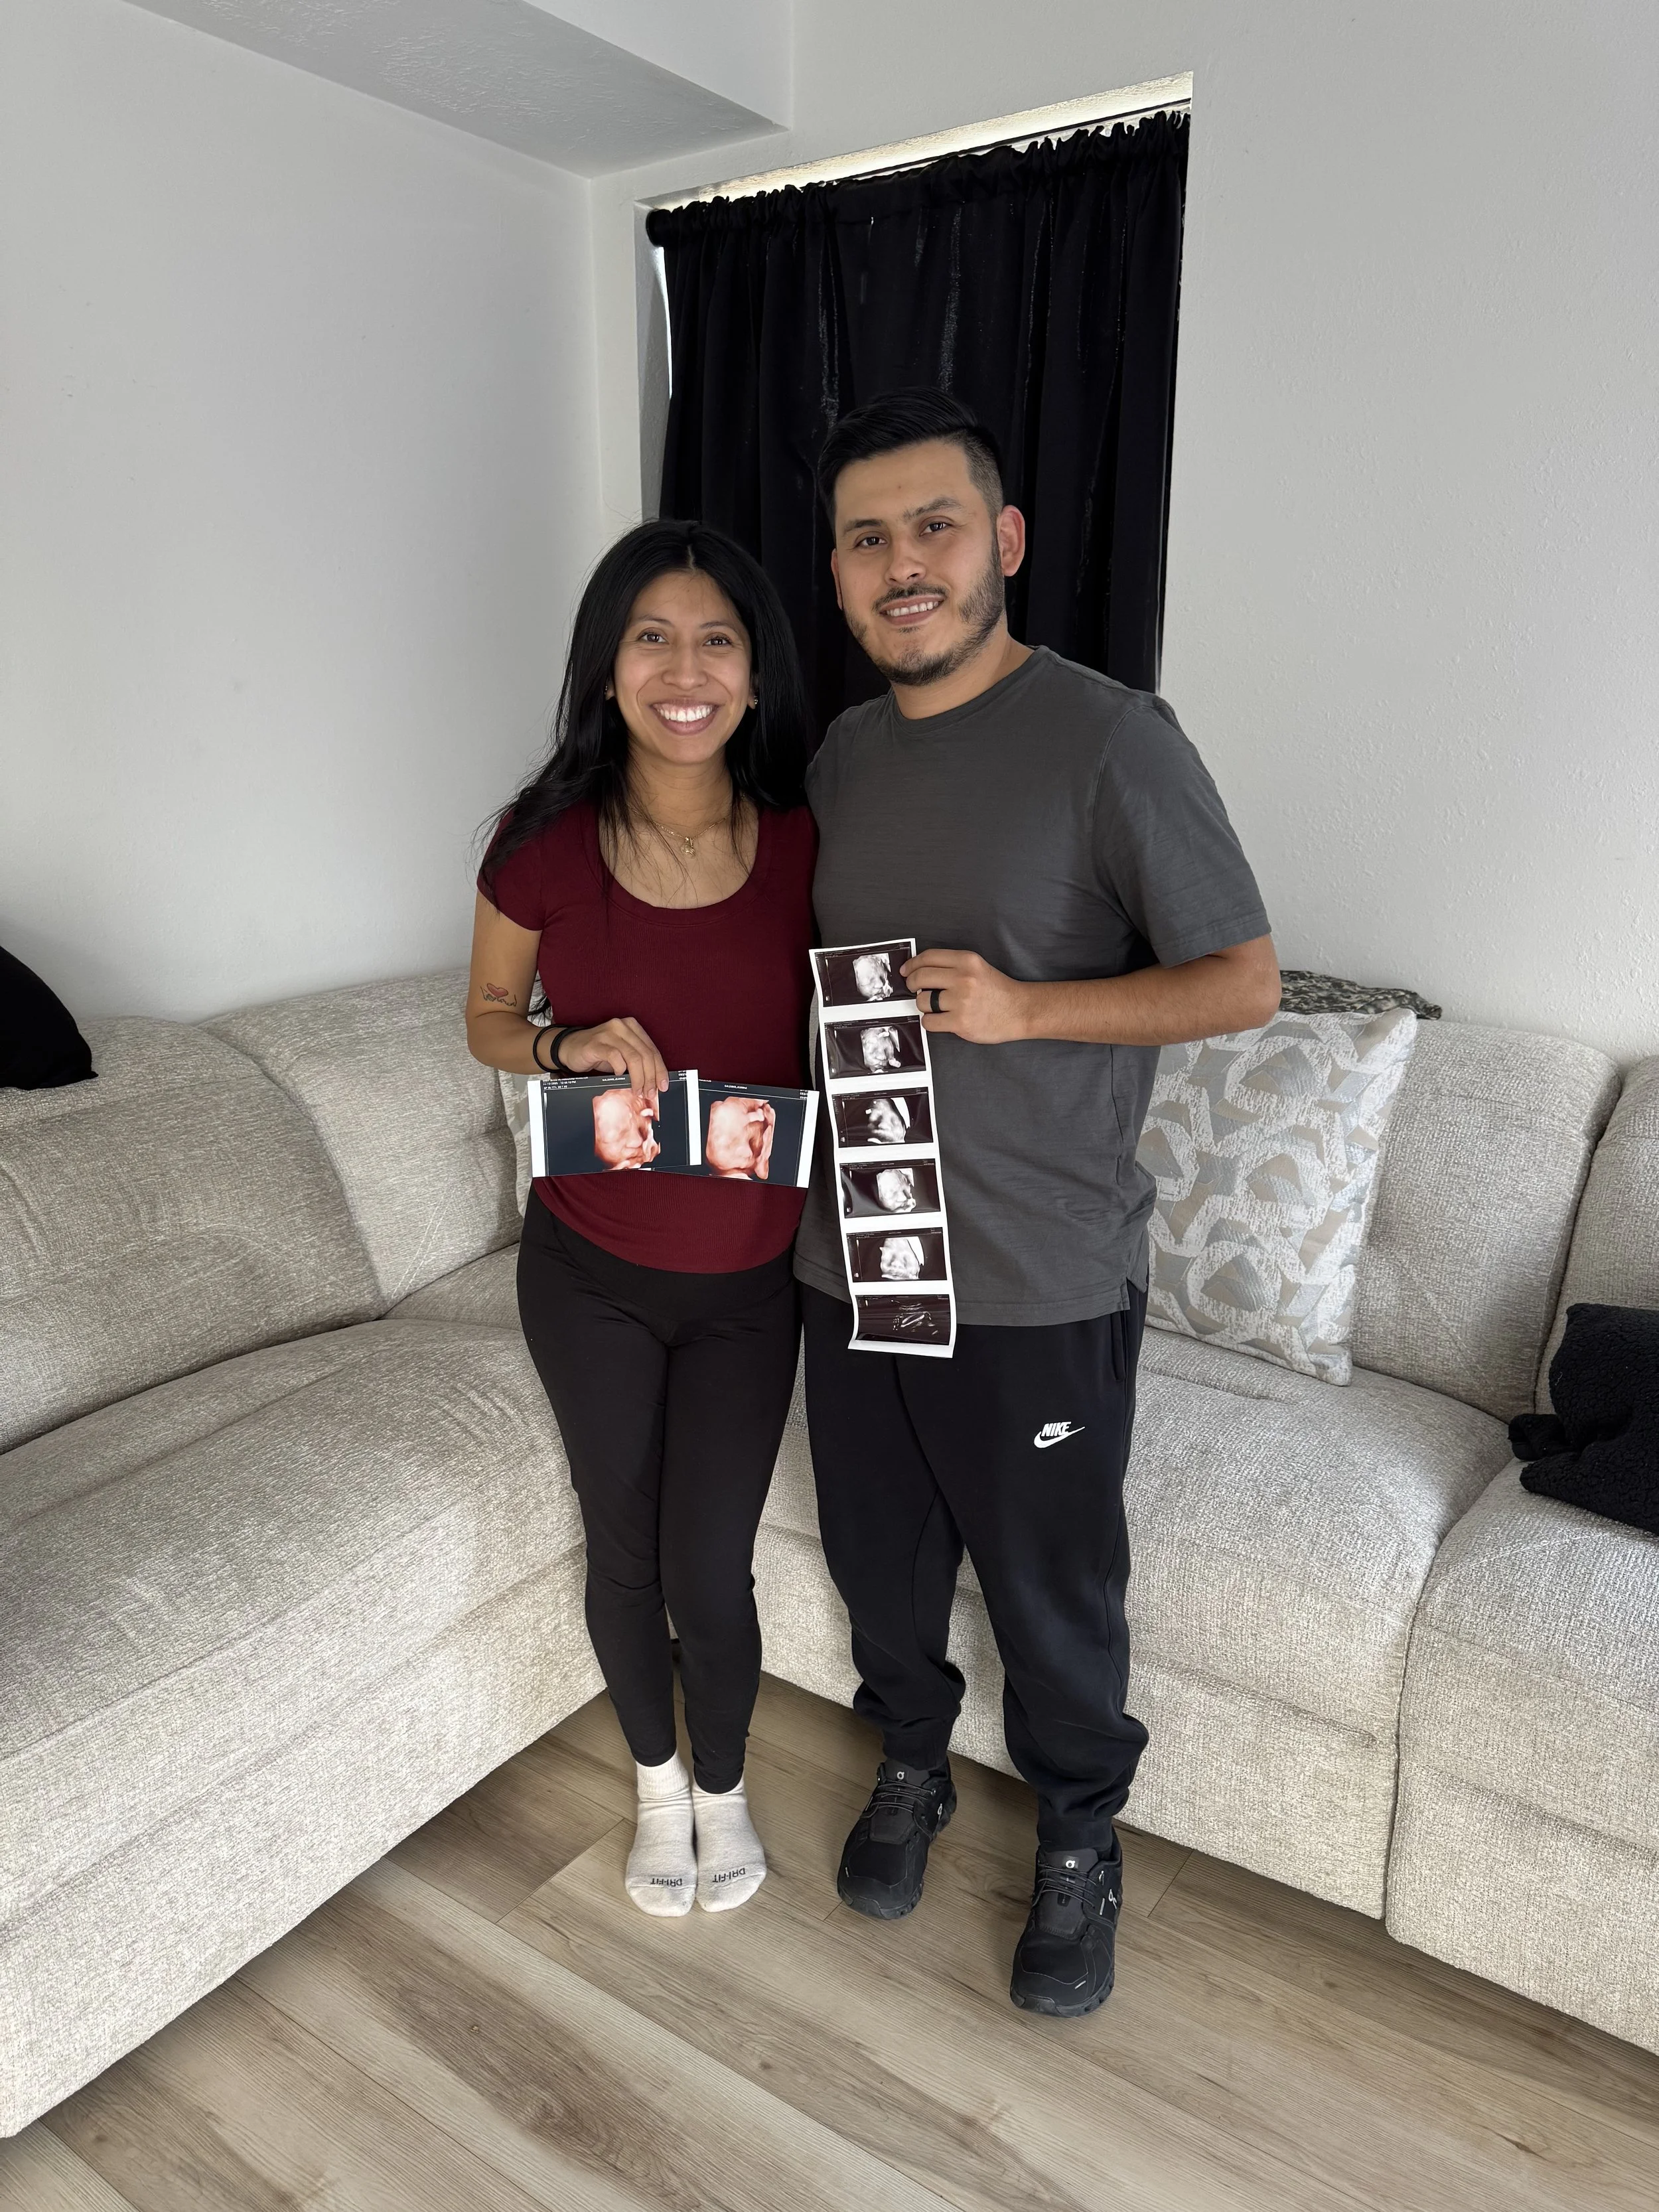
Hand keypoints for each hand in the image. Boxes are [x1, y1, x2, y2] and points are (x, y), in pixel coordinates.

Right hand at [555, 1018, 667, 1094]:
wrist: (570, 1048)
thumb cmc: (599, 1053)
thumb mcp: (622, 1056)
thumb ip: (637, 1063)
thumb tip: (654, 1082)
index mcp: (632, 1027)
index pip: (652, 1050)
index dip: (660, 1069)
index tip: (662, 1085)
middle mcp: (622, 1026)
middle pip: (645, 1054)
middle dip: (650, 1077)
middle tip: (650, 1092)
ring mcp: (609, 1033)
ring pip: (633, 1057)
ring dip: (638, 1077)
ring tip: (638, 1090)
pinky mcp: (596, 1043)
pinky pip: (615, 1056)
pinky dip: (620, 1069)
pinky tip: (619, 1076)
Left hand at [903, 949, 1030, 1043]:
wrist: (1020, 1010)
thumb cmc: (997, 990)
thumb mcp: (977, 967)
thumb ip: (952, 965)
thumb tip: (919, 970)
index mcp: (967, 961)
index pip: (928, 957)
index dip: (912, 964)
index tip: (906, 971)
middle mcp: (963, 978)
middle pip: (921, 977)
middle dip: (912, 984)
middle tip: (915, 989)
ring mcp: (961, 1001)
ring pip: (922, 1001)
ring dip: (924, 1005)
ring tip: (936, 1006)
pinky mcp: (960, 1022)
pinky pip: (929, 1022)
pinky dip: (930, 1022)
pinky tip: (940, 1019)